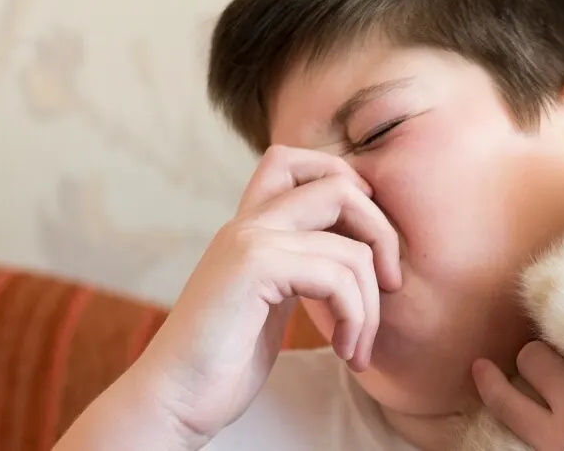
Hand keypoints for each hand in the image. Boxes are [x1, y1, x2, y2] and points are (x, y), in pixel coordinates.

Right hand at [56, 145, 401, 450]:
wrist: (172, 400)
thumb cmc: (221, 366)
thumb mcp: (270, 306)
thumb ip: (299, 273)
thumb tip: (353, 262)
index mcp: (249, 228)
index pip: (298, 164)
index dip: (350, 187)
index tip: (368, 249)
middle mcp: (247, 224)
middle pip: (338, 183)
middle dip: (382, 234)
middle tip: (392, 286)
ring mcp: (247, 240)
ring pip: (350, 245)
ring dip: (371, 304)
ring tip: (358, 345)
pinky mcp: (252, 266)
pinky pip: (336, 275)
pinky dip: (355, 317)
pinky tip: (345, 351)